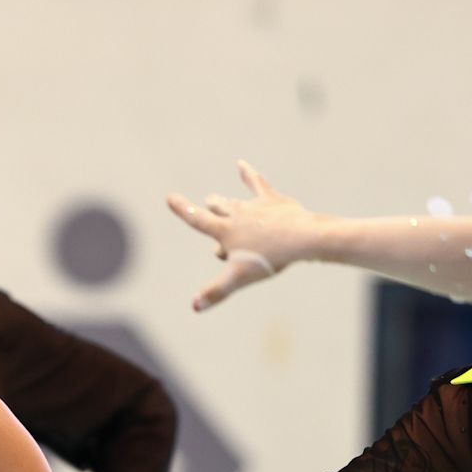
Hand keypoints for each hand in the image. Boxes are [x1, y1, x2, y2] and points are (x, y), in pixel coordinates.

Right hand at [166, 161, 316, 310]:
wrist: (301, 237)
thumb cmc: (268, 258)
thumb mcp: (238, 279)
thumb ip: (215, 292)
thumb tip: (194, 306)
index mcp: (225, 232)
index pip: (198, 220)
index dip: (182, 209)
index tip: (169, 196)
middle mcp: (237, 215)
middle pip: (218, 210)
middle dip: (210, 209)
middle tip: (205, 205)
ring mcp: (255, 206)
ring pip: (235, 202)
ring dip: (224, 202)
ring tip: (215, 199)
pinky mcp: (273, 201)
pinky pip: (257, 184)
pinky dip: (248, 174)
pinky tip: (241, 164)